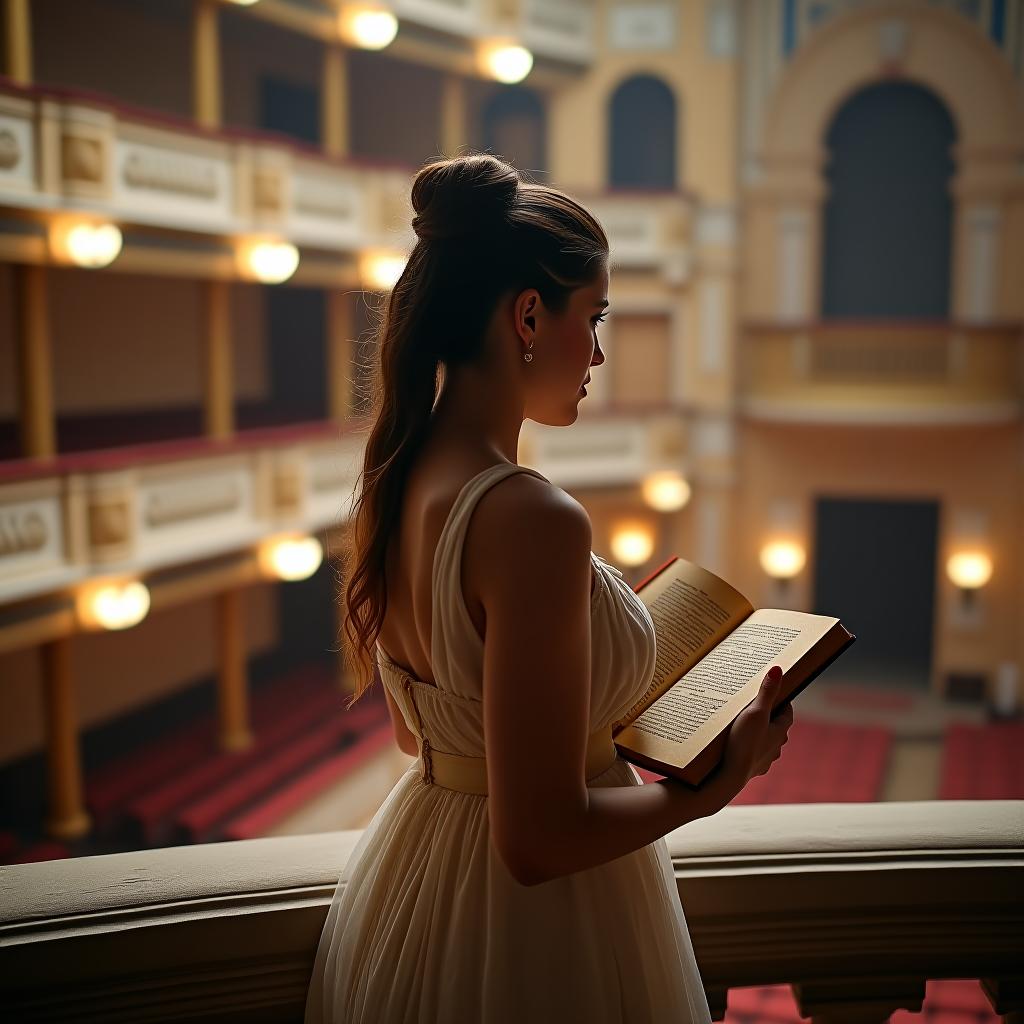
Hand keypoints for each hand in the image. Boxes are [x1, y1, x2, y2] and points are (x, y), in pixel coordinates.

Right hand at [712, 666, 793, 803]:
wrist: (730, 777)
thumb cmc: (744, 743)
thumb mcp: (755, 712)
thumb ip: (766, 692)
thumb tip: (778, 669)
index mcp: (780, 731)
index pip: (787, 712)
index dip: (782, 701)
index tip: (775, 692)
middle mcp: (776, 747)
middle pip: (776, 727)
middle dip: (768, 717)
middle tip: (754, 706)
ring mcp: (765, 759)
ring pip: (765, 742)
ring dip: (758, 734)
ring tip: (743, 725)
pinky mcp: (753, 769)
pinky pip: (753, 755)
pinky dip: (749, 749)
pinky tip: (737, 746)